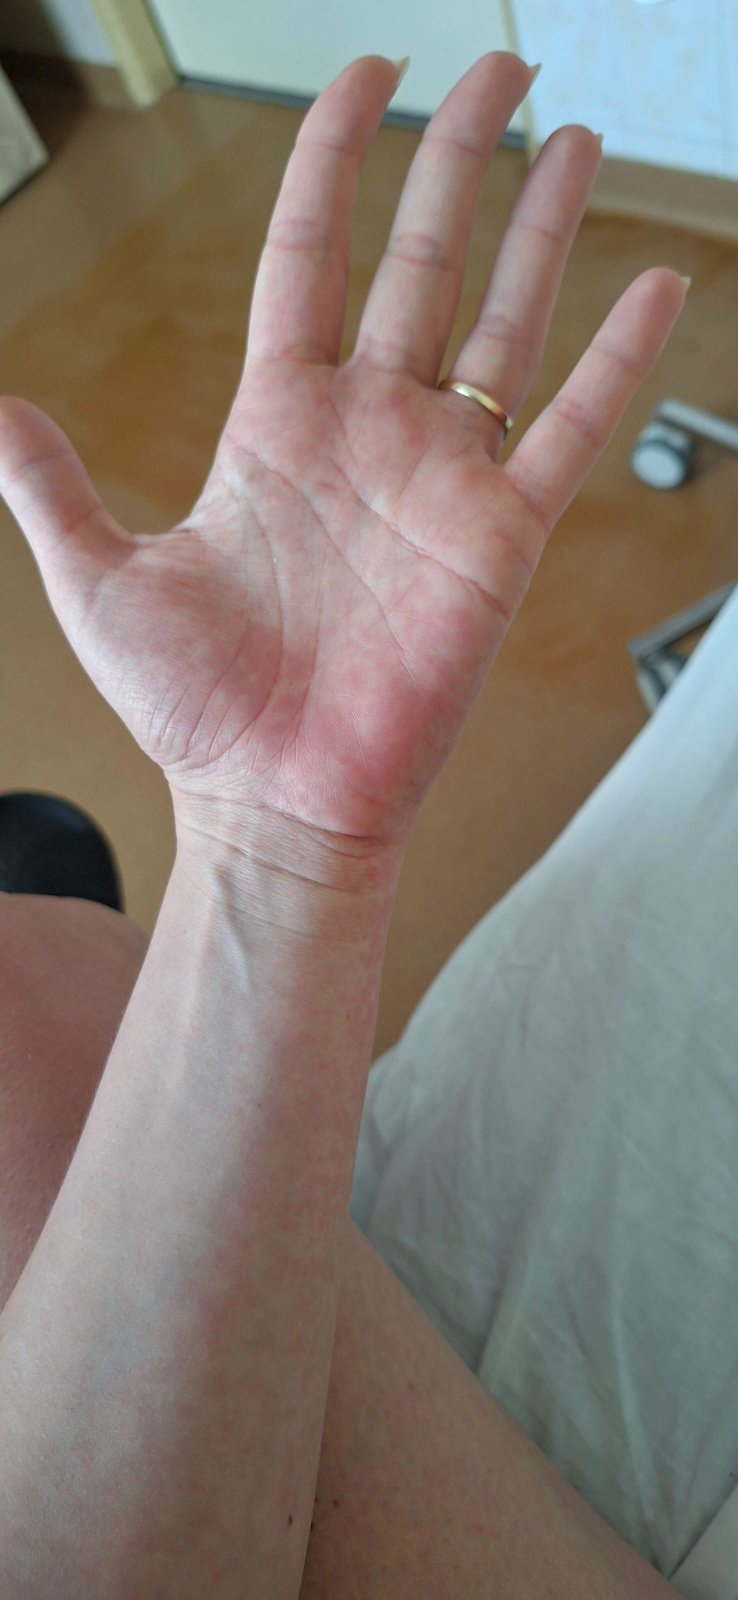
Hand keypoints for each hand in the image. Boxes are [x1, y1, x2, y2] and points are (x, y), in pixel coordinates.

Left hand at [0, 53, 686, 858]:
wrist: (273, 804)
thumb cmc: (195, 712)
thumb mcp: (98, 581)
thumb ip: (53, 483)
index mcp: (277, 422)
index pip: (310, 253)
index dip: (337, 160)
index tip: (368, 78)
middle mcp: (368, 431)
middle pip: (423, 260)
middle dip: (462, 160)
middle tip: (500, 72)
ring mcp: (441, 478)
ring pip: (505, 321)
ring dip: (542, 228)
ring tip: (573, 137)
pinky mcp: (500, 537)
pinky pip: (571, 429)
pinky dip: (617, 360)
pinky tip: (657, 285)